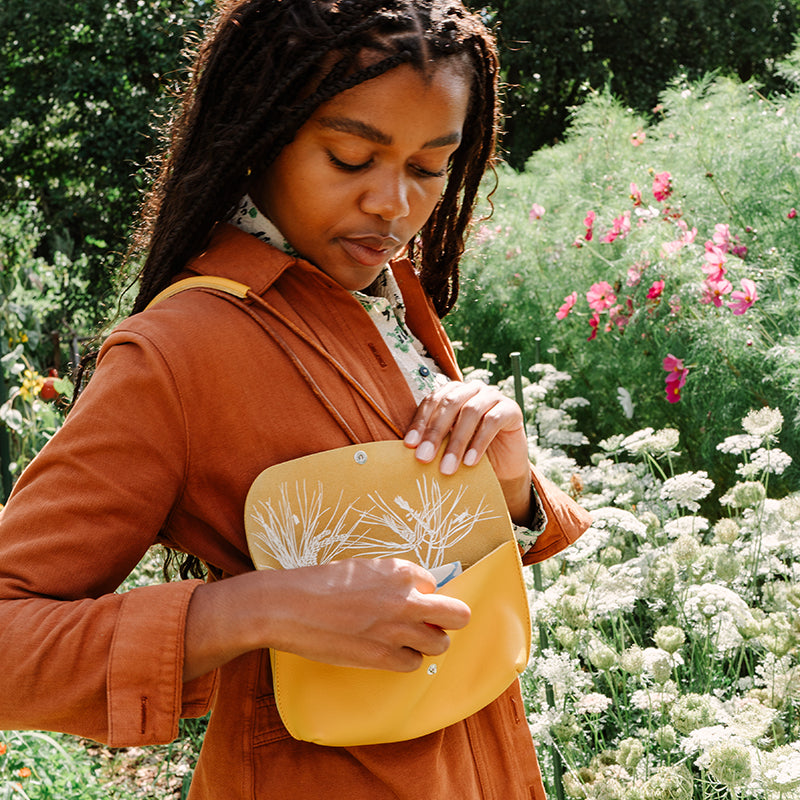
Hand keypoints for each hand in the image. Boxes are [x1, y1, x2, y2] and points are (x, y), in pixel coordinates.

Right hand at [268, 558, 470, 670]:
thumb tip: (413, 591)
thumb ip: (392, 579)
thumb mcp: (363, 568)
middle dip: (449, 618)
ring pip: (440, 644)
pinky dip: (404, 659)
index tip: (405, 599)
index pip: (435, 586)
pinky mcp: (384, 657)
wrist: (290, 606)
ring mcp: (398, 630)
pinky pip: (414, 664)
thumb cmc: (320, 583)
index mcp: (402, 571)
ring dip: (426, 642)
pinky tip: (386, 652)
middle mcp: (407, 599)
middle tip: (432, 622)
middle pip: (458, 615)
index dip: (421, 595)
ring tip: (405, 639)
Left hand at [402, 380, 531, 522]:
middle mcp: (472, 389)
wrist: (503, 466)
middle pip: (450, 403)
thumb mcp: (447, 445)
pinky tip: (470, 462)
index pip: (433, 400)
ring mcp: (493, 396)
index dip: (420, 421)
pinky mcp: (511, 409)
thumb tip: (410, 448)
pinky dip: (479, 443)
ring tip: (447, 468)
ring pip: (471, 412)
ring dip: (456, 442)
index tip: (410, 444)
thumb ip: (433, 440)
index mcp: (453, 392)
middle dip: (434, 432)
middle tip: (424, 458)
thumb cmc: (469, 452)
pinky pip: (493, 421)